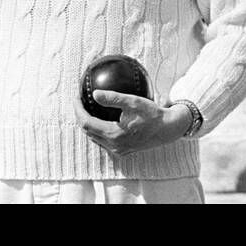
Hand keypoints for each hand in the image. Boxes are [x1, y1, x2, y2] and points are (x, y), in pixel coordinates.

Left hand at [75, 92, 191, 155]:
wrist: (168, 129)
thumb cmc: (152, 114)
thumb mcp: (134, 102)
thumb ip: (113, 98)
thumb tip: (95, 94)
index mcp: (114, 135)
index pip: (86, 123)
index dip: (78, 110)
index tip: (76, 97)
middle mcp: (113, 146)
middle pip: (88, 131)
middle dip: (80, 116)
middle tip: (80, 100)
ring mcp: (118, 150)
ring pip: (95, 137)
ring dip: (89, 124)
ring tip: (87, 108)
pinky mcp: (123, 150)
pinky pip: (104, 140)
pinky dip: (99, 129)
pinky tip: (101, 117)